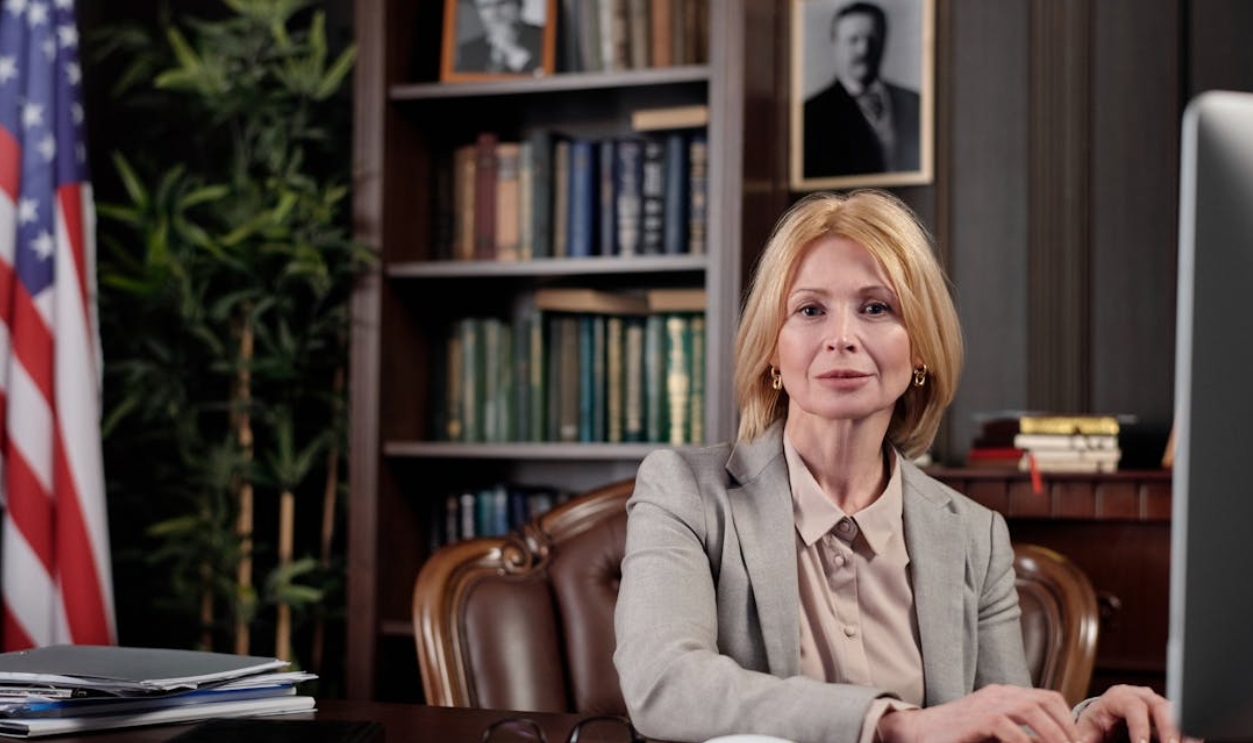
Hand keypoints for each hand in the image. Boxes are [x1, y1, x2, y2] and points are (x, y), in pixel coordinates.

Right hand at [877, 684, 1078, 742]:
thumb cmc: (954, 736)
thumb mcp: (991, 730)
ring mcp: (987, 704)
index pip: (1047, 697)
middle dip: (1066, 730)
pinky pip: (1008, 728)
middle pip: (1045, 701)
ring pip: (1032, 711)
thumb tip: (1046, 741)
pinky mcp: (976, 719)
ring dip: (1052, 736)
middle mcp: (998, 694)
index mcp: (1004, 694)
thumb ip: (1016, 732)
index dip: (1067, 720)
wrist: (915, 732)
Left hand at [1075, 685, 1194, 742]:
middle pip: (1161, 707)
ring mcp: (1159, 706)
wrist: (1107, 720)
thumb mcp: (1087, 729)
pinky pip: (1186, 723)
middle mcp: (1143, 697)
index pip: (1132, 707)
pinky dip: (1190, 735)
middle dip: (1169, 729)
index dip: (1139, 727)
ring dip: (1185, 733)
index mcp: (1119, 697)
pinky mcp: (1172, 718)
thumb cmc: (1096, 725)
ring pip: (1178, 714)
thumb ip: (1084, 738)